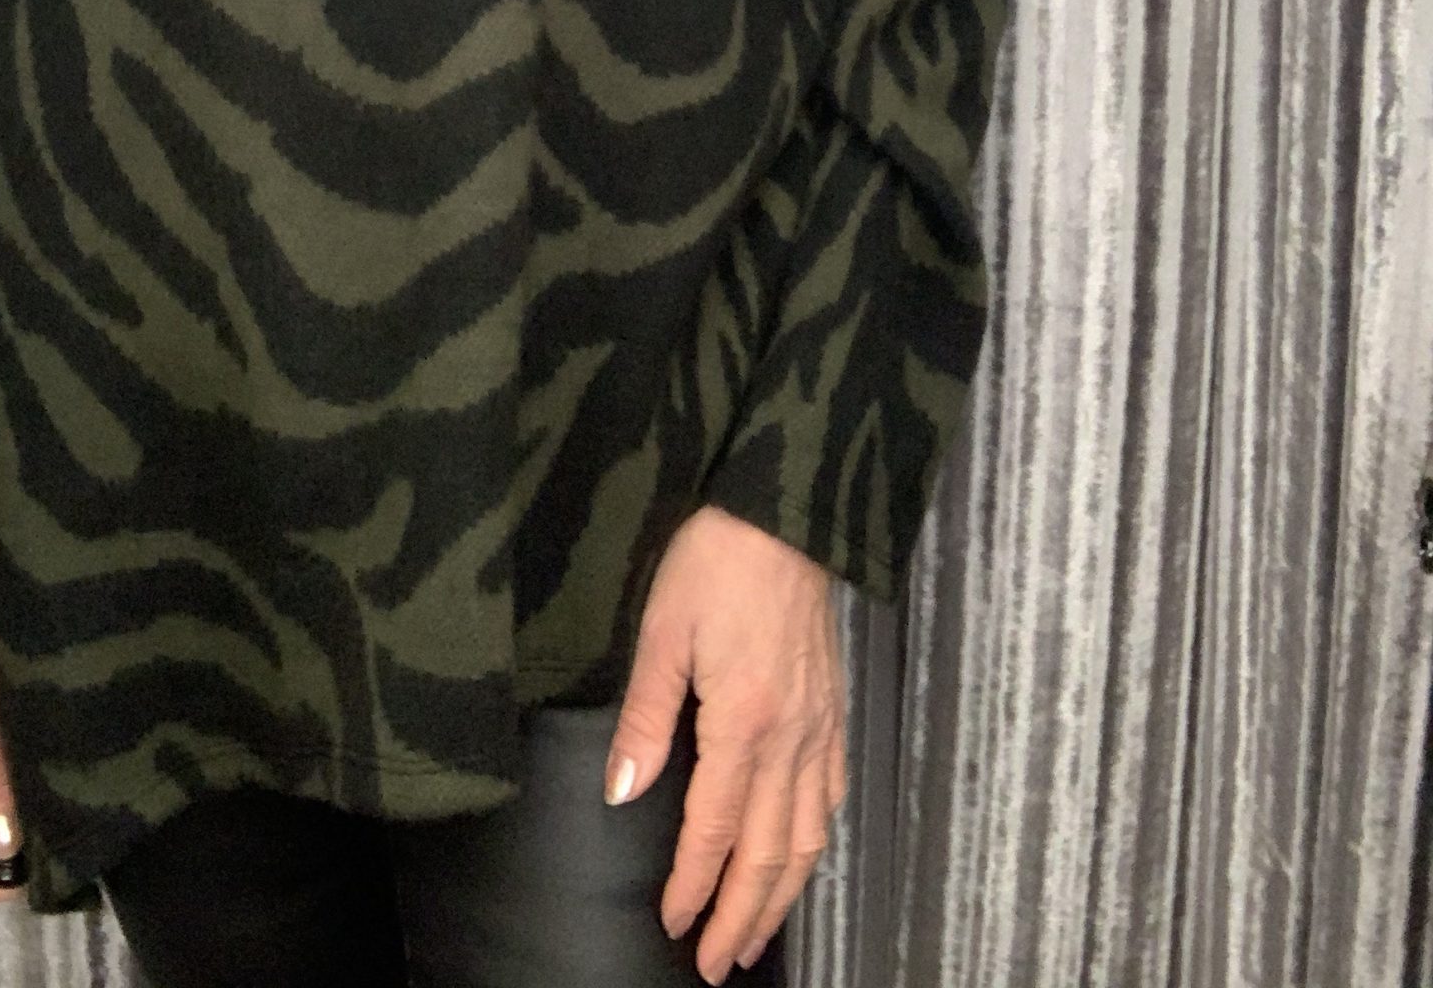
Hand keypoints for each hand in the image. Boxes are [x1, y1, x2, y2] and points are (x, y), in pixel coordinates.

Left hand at [604, 504, 846, 981]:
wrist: (782, 513)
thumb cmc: (715, 563)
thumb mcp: (662, 632)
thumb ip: (644, 718)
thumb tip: (623, 792)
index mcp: (744, 722)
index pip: (715, 829)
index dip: (693, 886)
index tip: (673, 925)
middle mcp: (791, 737)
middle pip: (769, 853)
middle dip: (742, 917)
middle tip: (717, 965)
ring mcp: (820, 726)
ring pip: (808, 837)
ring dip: (781, 895)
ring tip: (756, 935)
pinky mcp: (833, 710)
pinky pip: (832, 795)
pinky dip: (814, 842)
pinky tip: (799, 856)